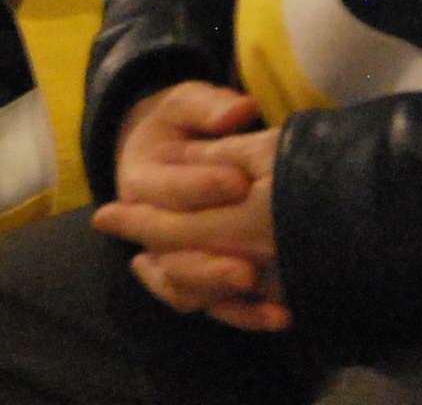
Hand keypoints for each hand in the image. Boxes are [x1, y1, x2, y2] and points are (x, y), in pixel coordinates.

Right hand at [98, 87, 285, 331]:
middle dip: (208, 255)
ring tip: (253, 283)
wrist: (168, 159)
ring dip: (219, 289)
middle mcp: (147, 230)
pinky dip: (244, 316)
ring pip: (185, 288)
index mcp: (140, 180)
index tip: (239, 180)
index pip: (168, 188)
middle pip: (170, 251)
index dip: (201, 185)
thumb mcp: (188, 104)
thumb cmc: (185, 127)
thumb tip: (239, 111)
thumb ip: (209, 107)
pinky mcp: (200, 286)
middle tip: (246, 255)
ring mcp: (171, 263)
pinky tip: (280, 316)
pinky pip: (215, 310)